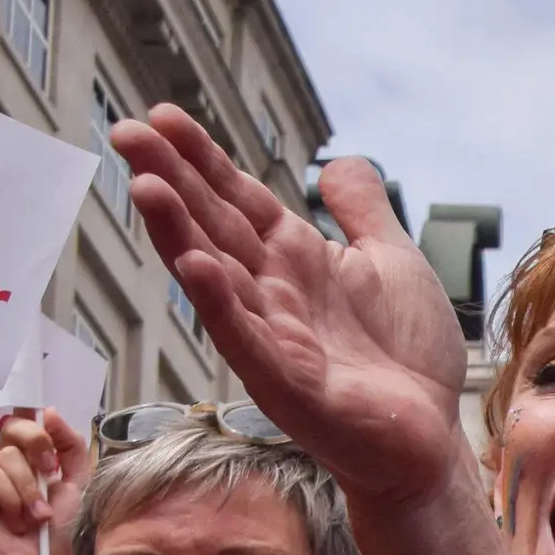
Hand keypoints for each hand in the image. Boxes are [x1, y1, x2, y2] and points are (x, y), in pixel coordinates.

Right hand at [0, 410, 92, 554]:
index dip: (34, 420)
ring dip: (31, 490)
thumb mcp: (77, 482)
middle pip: (12, 427)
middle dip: (38, 447)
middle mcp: (4, 462)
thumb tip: (48, 411)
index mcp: (29, 456)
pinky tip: (17, 523)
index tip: (51, 432)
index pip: (23, 419)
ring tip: (38, 516)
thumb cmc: (63, 528)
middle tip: (52, 475)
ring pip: (7, 459)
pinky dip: (13, 502)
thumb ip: (70, 446)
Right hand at [112, 108, 469, 511]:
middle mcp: (272, 292)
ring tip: (146, 188)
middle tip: (125, 134)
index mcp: (295, 259)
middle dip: (170, 180)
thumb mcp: (393, 261)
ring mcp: (271, 338)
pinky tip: (197, 270)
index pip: (237, 197)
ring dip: (179, 235)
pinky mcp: (286, 385)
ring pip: (216, 278)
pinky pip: (246, 341)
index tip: (160, 116)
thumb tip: (335, 162)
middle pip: (213, 226)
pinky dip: (221, 306)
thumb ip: (362, 211)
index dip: (201, 158)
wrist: (429, 438)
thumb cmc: (408, 358)